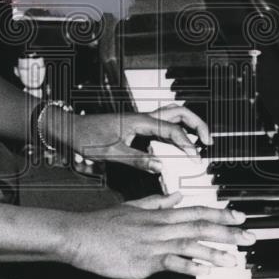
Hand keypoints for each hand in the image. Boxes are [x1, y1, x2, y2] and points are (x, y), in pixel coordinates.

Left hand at [57, 107, 210, 172]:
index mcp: (139, 121)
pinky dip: (176, 131)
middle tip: (208, 141)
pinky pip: (163, 124)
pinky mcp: (136, 125)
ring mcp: (140, 120)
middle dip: (196, 123)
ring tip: (200, 141)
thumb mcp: (110, 152)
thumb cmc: (86, 137)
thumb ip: (137, 160)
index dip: (186, 144)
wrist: (70, 128)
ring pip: (172, 115)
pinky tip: (179, 144)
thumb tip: (160, 166)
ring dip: (188, 125)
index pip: (171, 129)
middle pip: (178, 113)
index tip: (196, 158)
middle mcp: (142, 117)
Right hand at [62, 193, 253, 278]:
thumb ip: (157, 202)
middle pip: (200, 226)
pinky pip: (170, 263)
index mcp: (158, 214)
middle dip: (228, 232)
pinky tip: (203, 271)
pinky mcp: (143, 261)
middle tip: (249, 237)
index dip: (221, 213)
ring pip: (190, 244)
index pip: (196, 210)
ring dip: (214, 251)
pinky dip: (189, 265)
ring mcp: (152, 244)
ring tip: (234, 259)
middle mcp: (159, 227)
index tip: (240, 216)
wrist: (78, 236)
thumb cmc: (101, 225)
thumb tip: (177, 196)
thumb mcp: (132, 207)